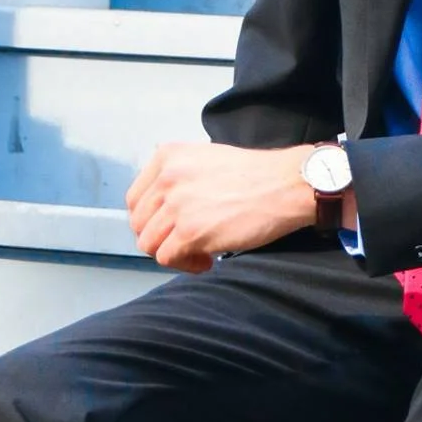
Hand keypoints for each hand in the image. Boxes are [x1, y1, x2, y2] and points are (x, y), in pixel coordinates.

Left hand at [126, 141, 318, 270]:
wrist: (286, 184)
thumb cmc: (256, 175)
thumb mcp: (206, 158)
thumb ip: (179, 176)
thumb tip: (164, 207)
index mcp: (167, 157)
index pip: (135, 198)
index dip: (151, 219)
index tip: (169, 227)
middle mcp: (166, 179)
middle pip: (139, 223)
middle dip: (160, 238)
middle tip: (186, 243)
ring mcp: (176, 205)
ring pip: (149, 243)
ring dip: (172, 253)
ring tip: (198, 252)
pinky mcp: (190, 231)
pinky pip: (168, 258)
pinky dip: (186, 264)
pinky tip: (208, 259)